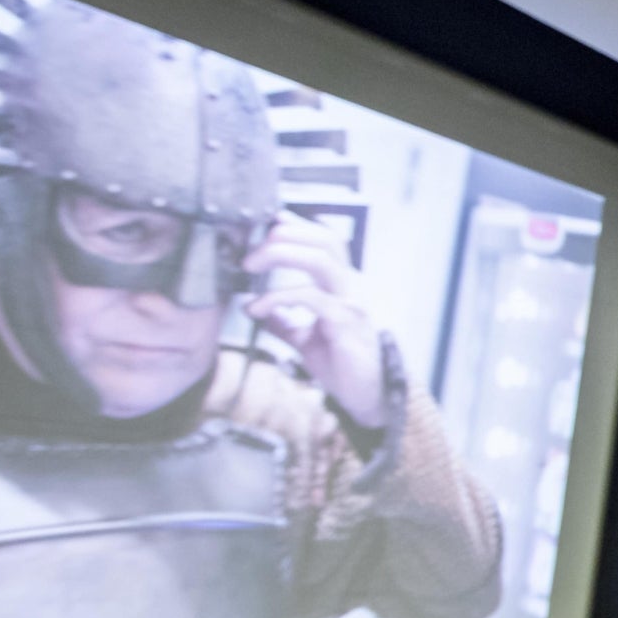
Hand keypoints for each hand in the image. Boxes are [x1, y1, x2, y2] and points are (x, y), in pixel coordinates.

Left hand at [243, 214, 385, 428]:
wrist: (368, 397)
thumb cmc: (342, 365)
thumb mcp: (304, 337)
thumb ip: (283, 319)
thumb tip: (250, 306)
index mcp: (343, 284)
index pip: (325, 241)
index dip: (298, 225)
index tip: (268, 221)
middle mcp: (352, 286)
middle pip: (323, 240)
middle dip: (283, 235)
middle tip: (249, 252)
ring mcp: (352, 301)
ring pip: (320, 259)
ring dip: (281, 254)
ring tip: (250, 266)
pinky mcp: (347, 322)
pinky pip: (311, 297)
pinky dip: (277, 297)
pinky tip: (256, 308)